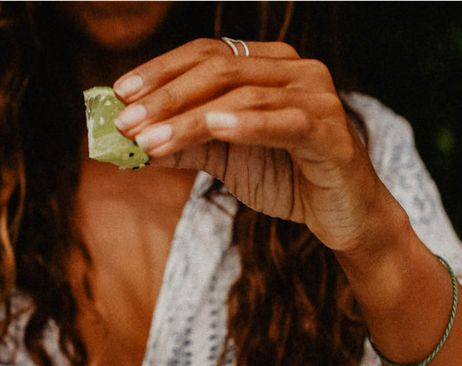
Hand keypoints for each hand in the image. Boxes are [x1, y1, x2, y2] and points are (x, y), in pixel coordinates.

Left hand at [112, 38, 398, 253]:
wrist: (341, 216)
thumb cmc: (285, 178)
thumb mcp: (223, 160)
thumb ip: (181, 145)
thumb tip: (124, 146)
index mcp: (269, 65)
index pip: (207, 53)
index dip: (161, 71)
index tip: (120, 94)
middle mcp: (295, 69)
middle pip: (220, 69)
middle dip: (166, 97)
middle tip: (126, 123)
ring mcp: (317, 96)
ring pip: (243, 96)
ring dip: (190, 119)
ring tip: (151, 141)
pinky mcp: (331, 131)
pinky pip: (284, 122)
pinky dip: (245, 124)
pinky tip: (212, 130)